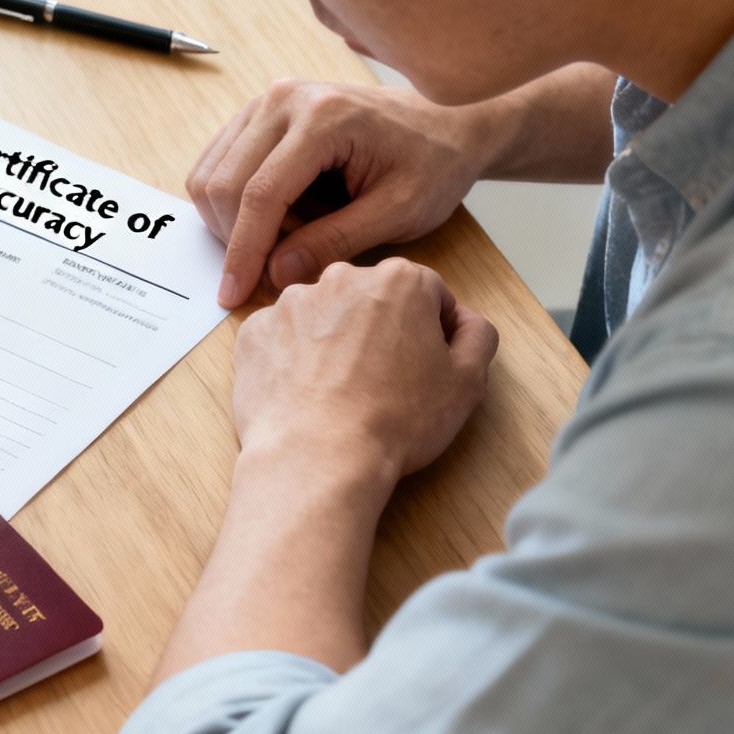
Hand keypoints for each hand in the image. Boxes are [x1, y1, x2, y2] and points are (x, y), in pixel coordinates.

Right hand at [189, 80, 495, 307]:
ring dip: (237, 222)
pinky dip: (236, 205)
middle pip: (224, 185)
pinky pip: (217, 167)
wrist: (445, 125)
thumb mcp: (398, 213)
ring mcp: (266, 102)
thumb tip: (274, 273)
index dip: (243, 251)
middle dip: (240, 239)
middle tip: (286, 264)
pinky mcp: (256, 114)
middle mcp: (284, 99)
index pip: (260, 193)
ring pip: (210, 177)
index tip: (233, 295)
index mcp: (324, 117)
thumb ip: (335, 242)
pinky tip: (283, 216)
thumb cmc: (432, 166)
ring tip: (295, 234)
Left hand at [231, 259, 497, 487]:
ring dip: (334, 343)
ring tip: (341, 393)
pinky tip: (306, 394)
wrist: (316, 455)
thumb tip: (466, 321)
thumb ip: (477, 336)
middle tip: (385, 382)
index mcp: (399, 281)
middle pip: (372, 299)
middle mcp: (341, 279)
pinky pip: (282, 339)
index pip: (428, 294)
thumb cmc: (394, 420)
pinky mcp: (256, 333)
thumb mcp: (466, 381)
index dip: (433, 332)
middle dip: (382, 331)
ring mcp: (290, 304)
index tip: (427, 366)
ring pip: (324, 317)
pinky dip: (293, 360)